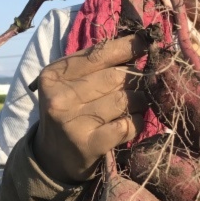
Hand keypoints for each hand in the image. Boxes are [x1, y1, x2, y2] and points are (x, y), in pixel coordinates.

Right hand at [32, 33, 149, 183]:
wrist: (53, 159)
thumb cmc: (70, 111)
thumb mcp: (70, 83)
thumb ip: (96, 63)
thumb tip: (139, 43)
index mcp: (55, 75)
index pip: (98, 54)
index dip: (127, 46)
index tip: (146, 42)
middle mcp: (60, 97)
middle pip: (116, 77)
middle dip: (137, 77)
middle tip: (146, 81)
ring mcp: (73, 122)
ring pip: (125, 99)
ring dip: (141, 100)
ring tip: (140, 103)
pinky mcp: (89, 144)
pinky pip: (128, 125)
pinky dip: (137, 122)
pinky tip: (133, 122)